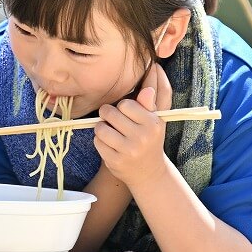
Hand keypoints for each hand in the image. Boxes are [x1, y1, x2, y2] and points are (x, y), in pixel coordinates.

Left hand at [94, 63, 171, 187]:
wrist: (148, 173)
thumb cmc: (149, 140)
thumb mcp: (154, 121)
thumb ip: (150, 101)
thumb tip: (151, 78)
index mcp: (154, 123)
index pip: (126, 104)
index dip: (123, 107)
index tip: (126, 111)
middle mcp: (143, 137)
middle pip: (111, 113)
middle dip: (109, 115)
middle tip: (114, 121)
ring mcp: (129, 151)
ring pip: (101, 127)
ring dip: (102, 128)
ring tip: (110, 132)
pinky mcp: (115, 161)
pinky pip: (97, 142)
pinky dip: (100, 141)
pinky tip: (109, 145)